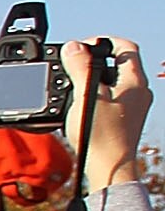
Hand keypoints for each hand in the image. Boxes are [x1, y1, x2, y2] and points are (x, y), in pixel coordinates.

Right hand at [62, 37, 149, 192]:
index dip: (102, 42)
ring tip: (72, 88)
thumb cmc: (101, 135)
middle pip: (117, 65)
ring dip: (91, 81)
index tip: (81, 49)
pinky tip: (80, 107)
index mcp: (135, 82)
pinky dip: (94, 97)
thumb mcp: (86, 95)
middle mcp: (139, 92)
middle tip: (71, 68)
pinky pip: (109, 99)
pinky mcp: (123, 120)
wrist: (110, 168)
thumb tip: (74, 47)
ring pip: (112, 83)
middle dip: (93, 62)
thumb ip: (80, 67)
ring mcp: (133, 107)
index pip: (125, 47)